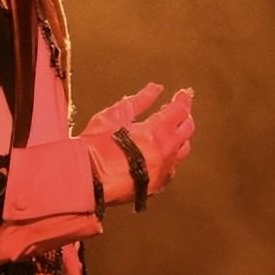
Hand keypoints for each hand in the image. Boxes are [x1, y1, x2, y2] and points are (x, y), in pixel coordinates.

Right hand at [80, 85, 194, 206]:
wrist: (87, 180)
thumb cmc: (95, 148)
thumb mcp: (114, 116)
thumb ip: (139, 101)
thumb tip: (155, 89)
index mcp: (156, 131)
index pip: (180, 110)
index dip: (182, 100)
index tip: (182, 95)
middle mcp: (165, 151)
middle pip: (187, 129)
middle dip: (184, 117)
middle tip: (176, 110)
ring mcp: (163, 170)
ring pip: (182, 150)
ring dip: (179, 138)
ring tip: (168, 131)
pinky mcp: (157, 185)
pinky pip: (171, 169)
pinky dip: (168, 158)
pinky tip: (158, 154)